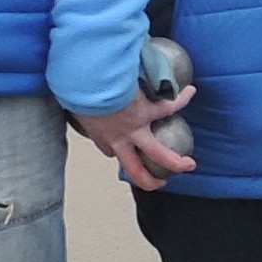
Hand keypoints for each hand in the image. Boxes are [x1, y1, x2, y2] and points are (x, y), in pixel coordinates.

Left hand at [72, 85, 195, 191]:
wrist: (89, 80)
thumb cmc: (76, 86)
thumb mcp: (73, 97)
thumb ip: (77, 96)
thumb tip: (71, 80)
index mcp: (100, 135)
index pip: (107, 150)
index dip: (114, 151)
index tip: (116, 148)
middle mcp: (118, 137)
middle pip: (134, 169)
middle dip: (148, 180)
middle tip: (160, 182)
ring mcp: (134, 128)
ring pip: (157, 153)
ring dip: (174, 162)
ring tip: (187, 165)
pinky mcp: (147, 111)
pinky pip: (169, 108)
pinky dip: (181, 100)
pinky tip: (190, 93)